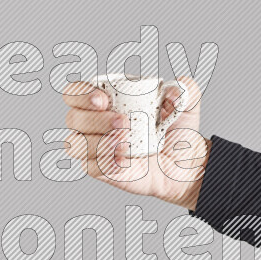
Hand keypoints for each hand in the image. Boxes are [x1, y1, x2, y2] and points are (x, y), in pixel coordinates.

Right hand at [62, 77, 209, 209]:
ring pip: (74, 144)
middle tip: (124, 121)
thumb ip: (185, 88)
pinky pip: (90, 167)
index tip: (103, 99)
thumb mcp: (186, 103)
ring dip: (96, 141)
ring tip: (126, 140)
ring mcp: (95, 149)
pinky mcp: (103, 171)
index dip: (80, 94)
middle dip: (94, 119)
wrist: (188, 161)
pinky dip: (104, 162)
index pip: (74, 93)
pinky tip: (123, 159)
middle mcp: (93, 123)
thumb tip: (177, 89)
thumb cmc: (178, 128)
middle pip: (73, 118)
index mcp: (105, 100)